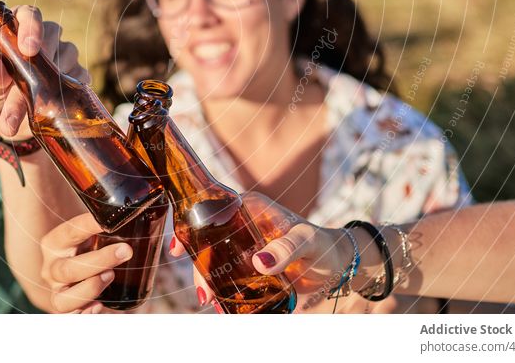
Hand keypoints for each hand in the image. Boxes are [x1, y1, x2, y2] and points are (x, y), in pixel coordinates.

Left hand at [0, 5, 89, 138]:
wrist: (2, 125)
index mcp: (13, 32)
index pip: (27, 14)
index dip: (31, 25)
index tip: (28, 48)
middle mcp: (40, 40)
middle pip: (52, 31)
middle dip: (43, 56)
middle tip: (32, 82)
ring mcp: (58, 57)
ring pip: (69, 52)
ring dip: (52, 80)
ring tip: (31, 108)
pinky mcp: (72, 78)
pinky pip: (81, 75)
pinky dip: (71, 88)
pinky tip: (58, 103)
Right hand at [39, 213, 132, 313]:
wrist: (70, 278)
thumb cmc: (88, 248)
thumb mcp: (92, 231)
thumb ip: (108, 215)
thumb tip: (151, 193)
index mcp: (55, 242)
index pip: (69, 231)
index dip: (87, 225)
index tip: (109, 218)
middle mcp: (52, 268)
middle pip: (67, 268)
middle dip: (98, 260)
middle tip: (126, 251)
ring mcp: (57, 293)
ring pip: (65, 298)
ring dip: (89, 289)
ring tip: (110, 278)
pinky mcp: (66, 313)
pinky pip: (70, 319)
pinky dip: (85, 315)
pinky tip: (100, 308)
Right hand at [169, 192, 349, 309]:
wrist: (336, 265)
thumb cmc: (322, 244)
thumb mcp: (306, 242)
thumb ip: (286, 248)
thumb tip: (259, 261)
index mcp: (250, 208)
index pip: (212, 210)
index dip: (190, 225)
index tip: (178, 247)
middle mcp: (241, 225)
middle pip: (208, 242)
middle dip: (199, 267)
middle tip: (203, 292)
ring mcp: (243, 248)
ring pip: (214, 262)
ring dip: (208, 282)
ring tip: (211, 303)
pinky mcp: (248, 268)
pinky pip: (227, 278)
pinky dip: (221, 292)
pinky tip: (221, 306)